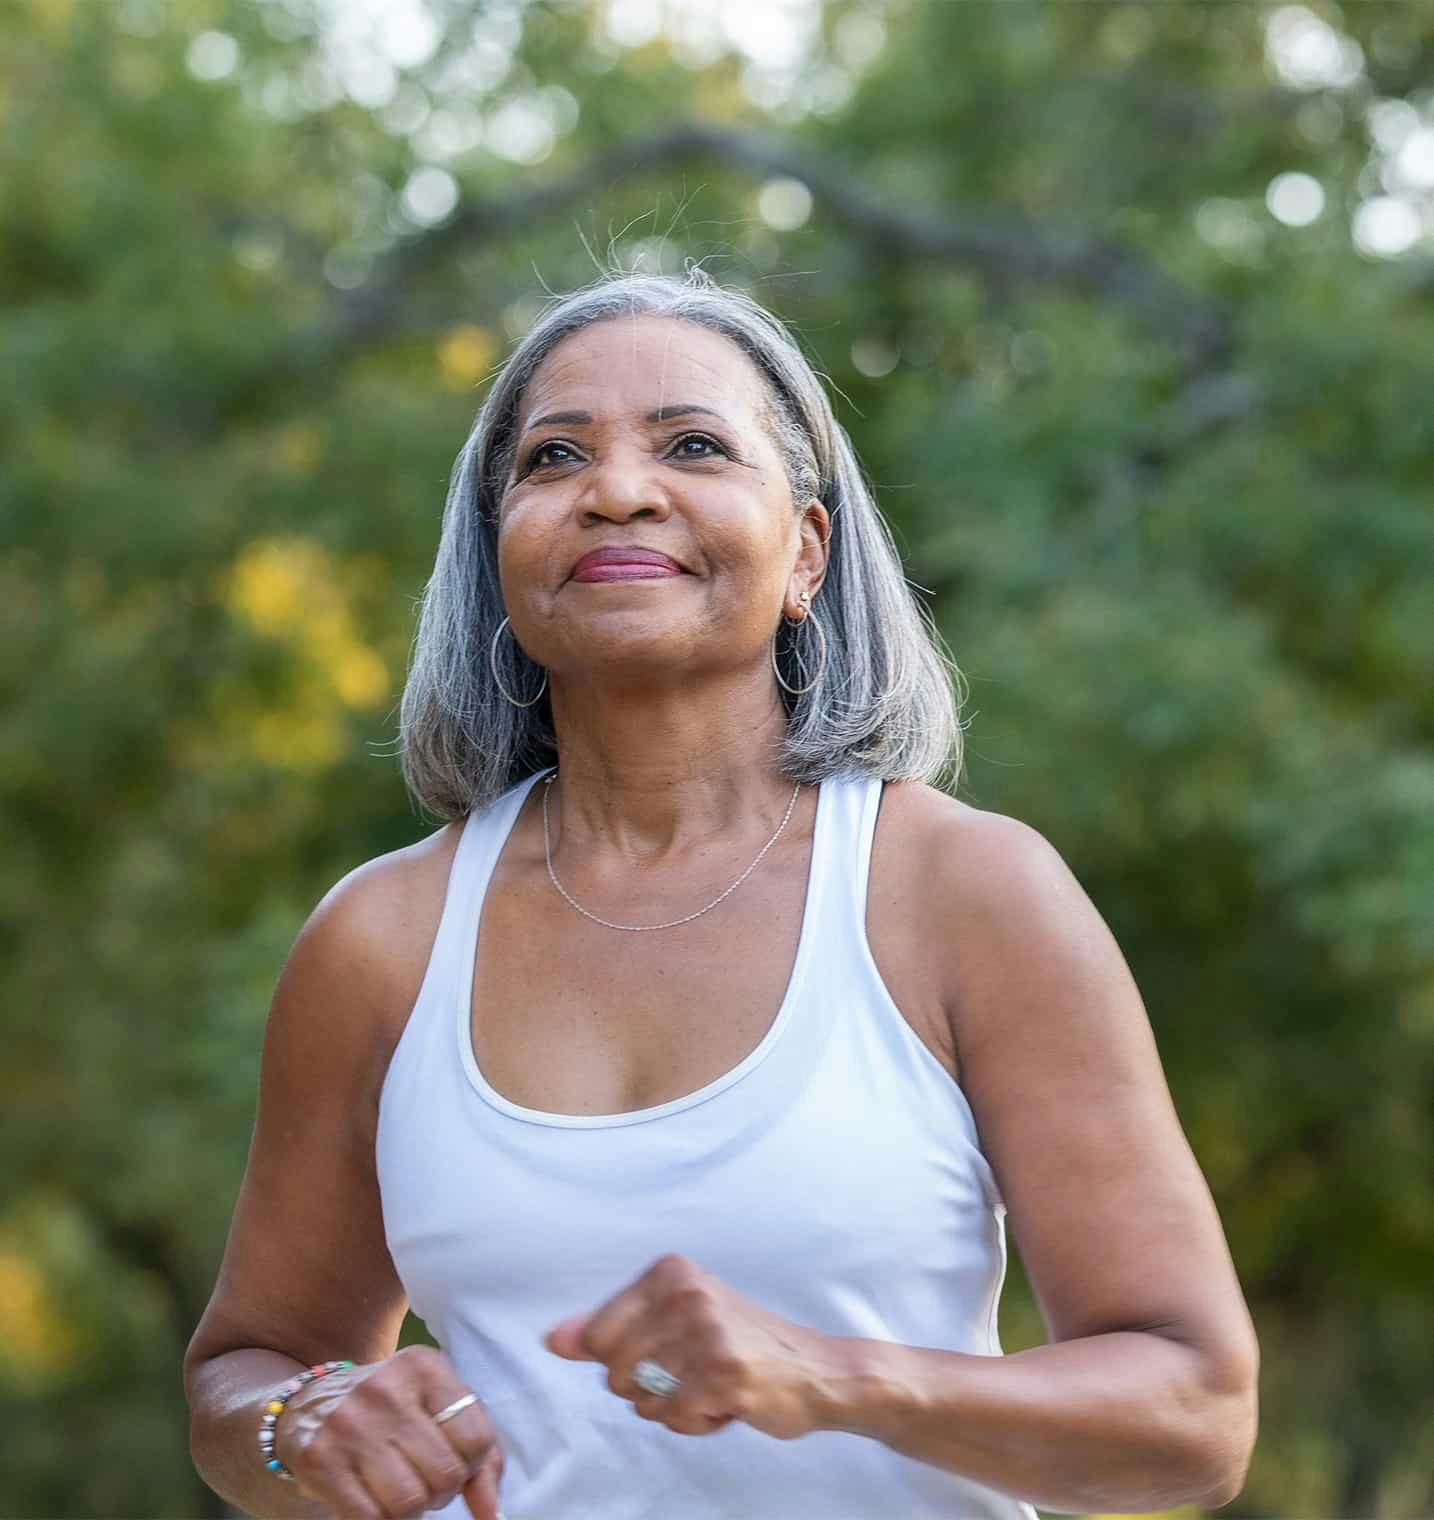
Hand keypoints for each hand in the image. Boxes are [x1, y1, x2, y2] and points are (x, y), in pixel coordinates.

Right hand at [274, 1344, 504, 1519]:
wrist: (311, 1404)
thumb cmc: (395, 1411)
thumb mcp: (440, 1410)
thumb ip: (481, 1457)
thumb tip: (492, 1515)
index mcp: (425, 1367)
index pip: (476, 1439)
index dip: (472, 1465)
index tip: (455, 1461)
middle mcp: (387, 1389)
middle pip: (445, 1475)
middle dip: (441, 1491)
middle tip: (424, 1479)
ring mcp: (350, 1424)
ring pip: (409, 1502)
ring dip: (411, 1510)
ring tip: (400, 1489)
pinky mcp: (319, 1459)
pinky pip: (369, 1518)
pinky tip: (373, 1499)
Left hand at [543, 1253, 839, 1441]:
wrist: (816, 1369)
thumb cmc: (739, 1344)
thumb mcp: (674, 1319)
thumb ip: (610, 1328)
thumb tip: (554, 1338)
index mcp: (670, 1273)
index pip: (598, 1334)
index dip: (625, 1359)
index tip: (668, 1348)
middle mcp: (686, 1294)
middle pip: (615, 1372)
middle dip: (648, 1387)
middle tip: (694, 1369)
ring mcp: (706, 1333)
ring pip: (643, 1400)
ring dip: (674, 1406)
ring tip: (711, 1383)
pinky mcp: (723, 1374)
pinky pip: (674, 1418)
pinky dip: (696, 1421)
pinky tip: (726, 1400)